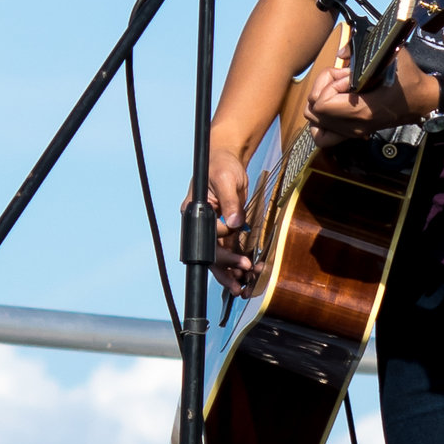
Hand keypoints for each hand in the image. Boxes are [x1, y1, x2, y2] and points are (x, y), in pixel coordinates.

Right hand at [206, 128, 259, 290]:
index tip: (240, 262)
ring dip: (232, 271)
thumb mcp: (225, 179)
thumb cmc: (221, 165)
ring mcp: (214, 228)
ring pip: (221, 256)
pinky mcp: (227, 228)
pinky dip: (239, 261)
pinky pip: (231, 248)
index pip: (207, 241)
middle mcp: (202, 224)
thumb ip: (229, 202)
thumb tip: (235, 223)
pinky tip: (248, 272)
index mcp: (195, 213)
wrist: (228, 159)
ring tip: (245, 285)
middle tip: (241, 284)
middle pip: (211, 255)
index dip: (223, 255)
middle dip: (226, 270)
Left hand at [307, 50, 436, 137]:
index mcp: (362, 111)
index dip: (328, 84)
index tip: (348, 75)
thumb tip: (341, 53)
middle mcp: (354, 126)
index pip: (321, 103)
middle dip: (322, 90)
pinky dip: (321, 122)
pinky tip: (332, 106)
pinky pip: (323, 136)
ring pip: (314, 122)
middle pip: (313, 111)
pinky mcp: (353, 134)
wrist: (421, 100)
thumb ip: (361, 50)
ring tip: (338, 91)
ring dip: (321, 103)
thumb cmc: (408, 78)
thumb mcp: (391, 55)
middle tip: (343, 79)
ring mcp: (353, 133)